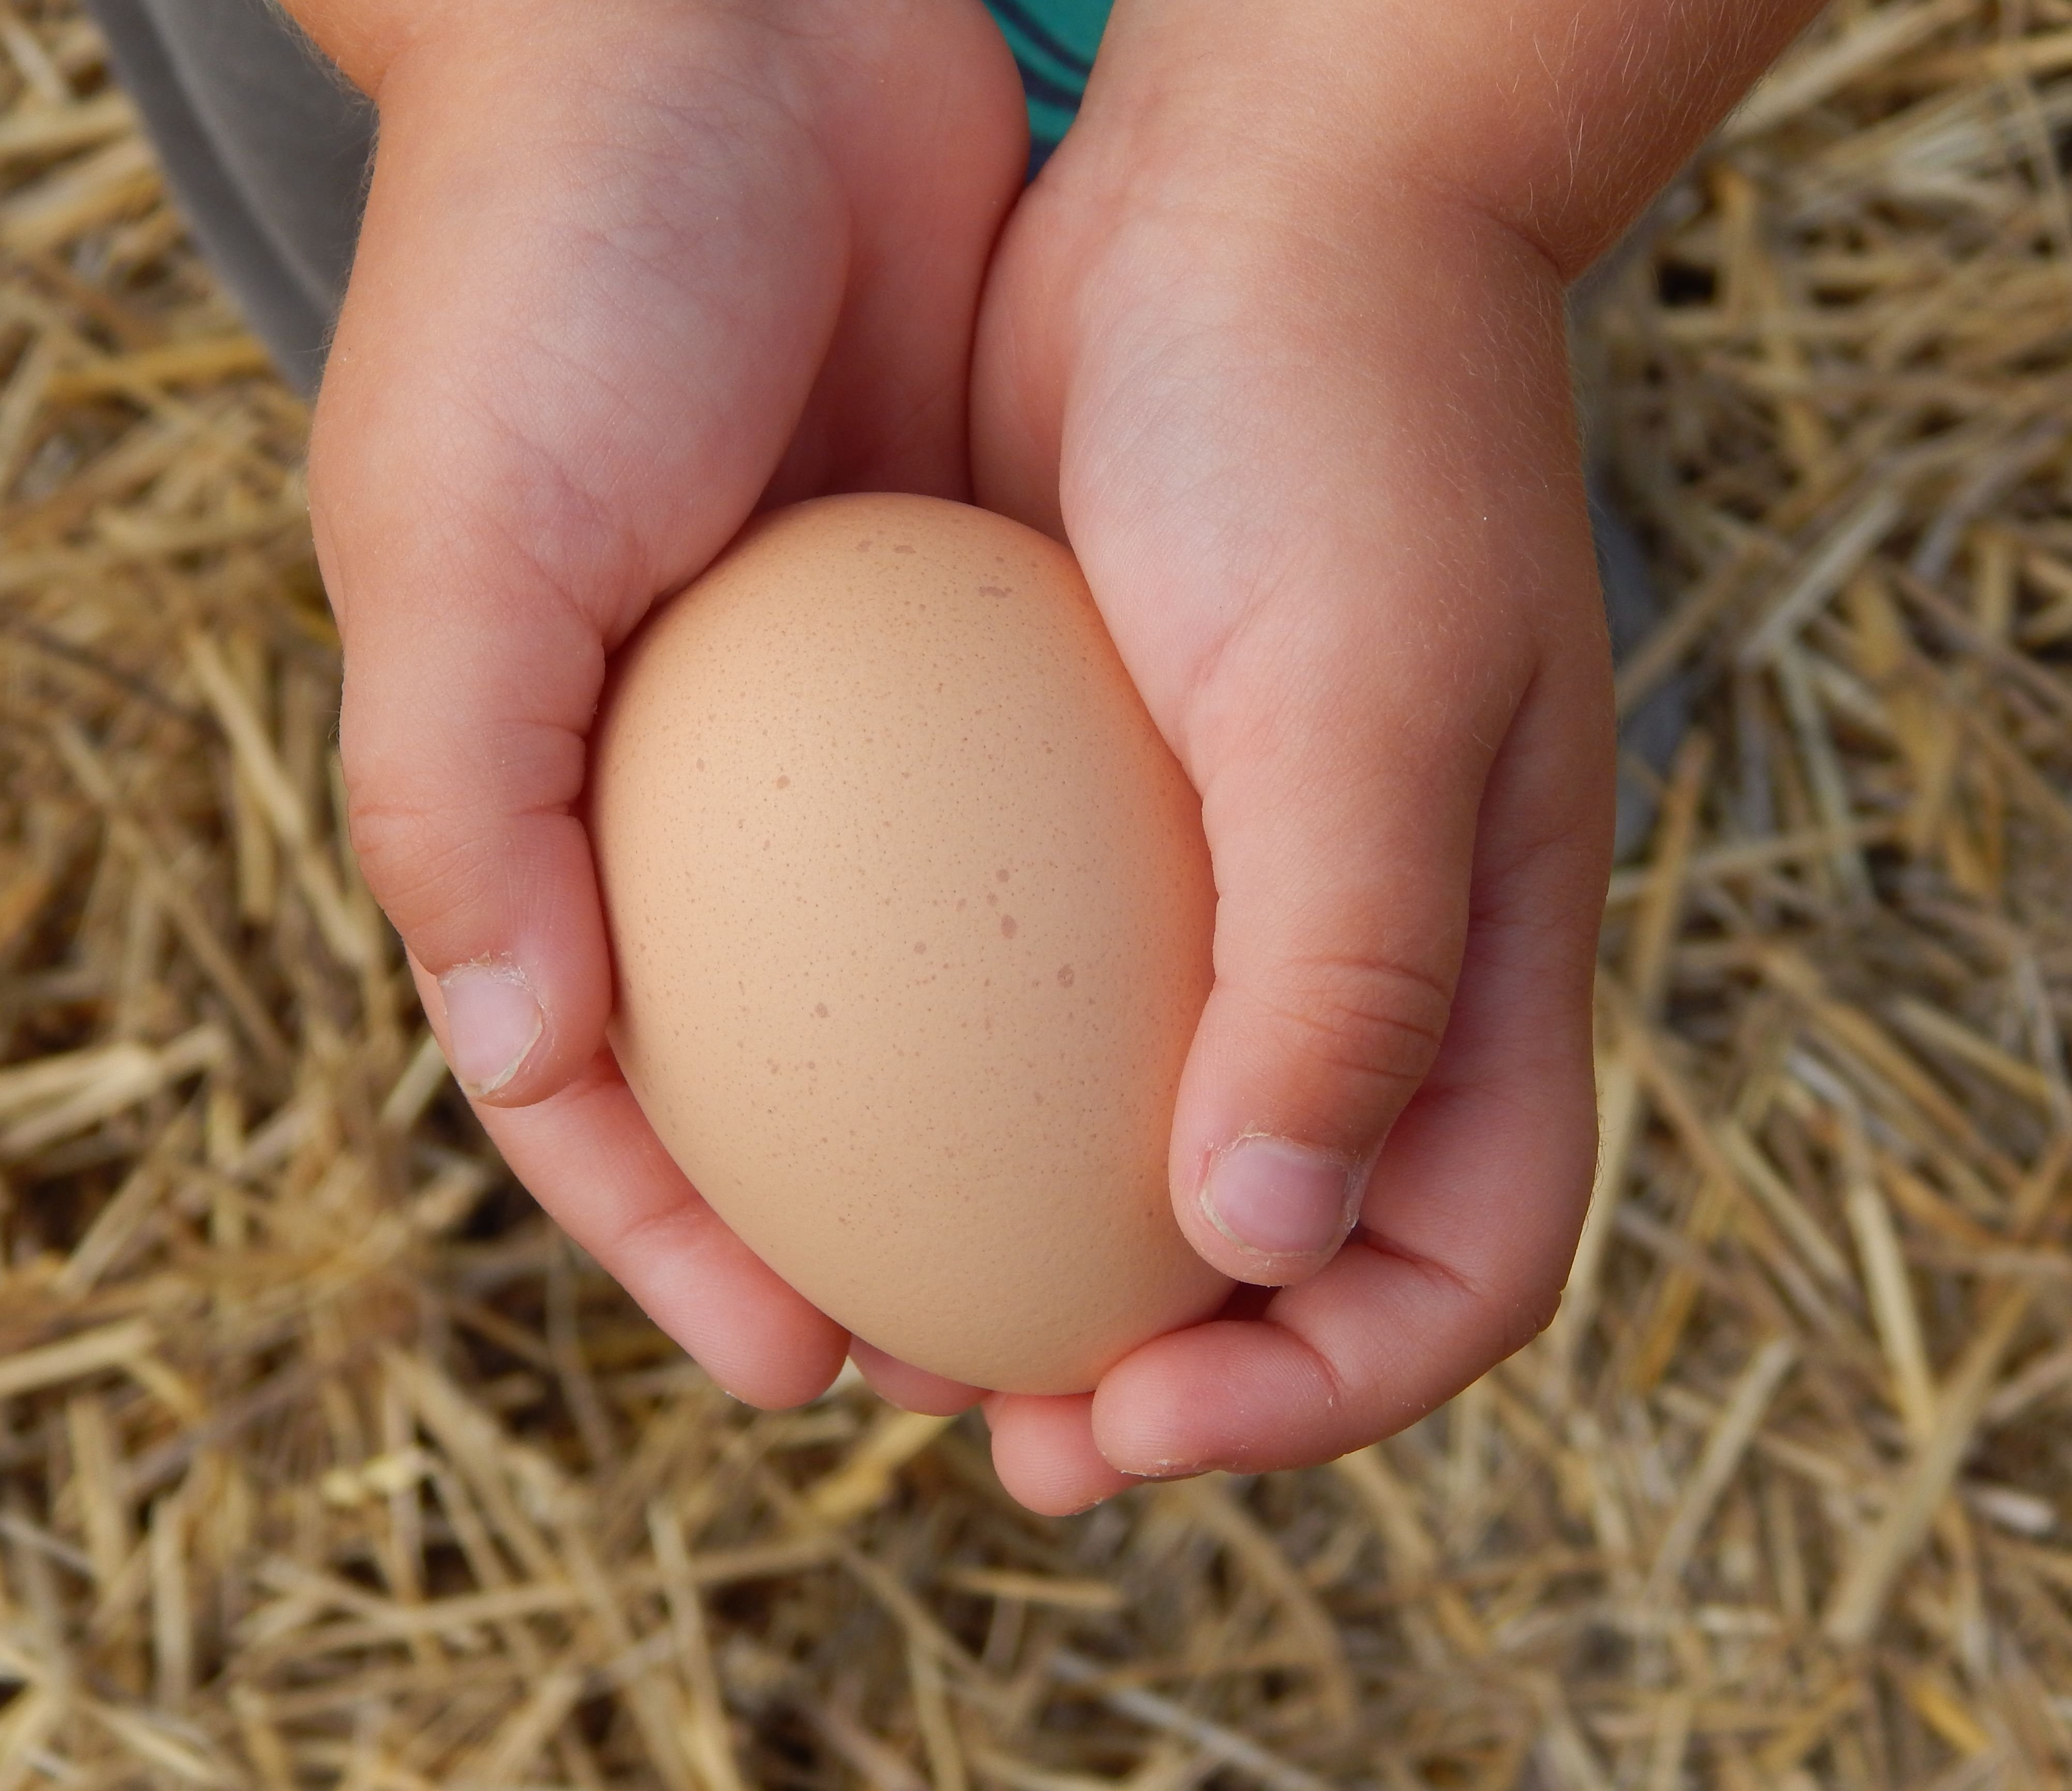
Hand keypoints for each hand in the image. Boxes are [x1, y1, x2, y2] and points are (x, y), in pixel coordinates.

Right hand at [294, 0, 1027, 1405]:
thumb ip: (459, 798)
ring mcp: (829, 721)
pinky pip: (1015, 843)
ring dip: (981, 1136)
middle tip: (979, 1367)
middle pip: (761, 1076)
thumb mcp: (456, 533)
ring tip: (1093, 1259)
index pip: (584, 1087)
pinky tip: (1159, 1042)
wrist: (722, 26)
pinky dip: (1062, 958)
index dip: (675, 1247)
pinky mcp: (957, 638)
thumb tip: (527, 1059)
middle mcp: (671, 782)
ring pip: (903, 992)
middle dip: (847, 1236)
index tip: (805, 1366)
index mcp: (518, 788)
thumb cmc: (548, 275)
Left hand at [954, 8, 1711, 1512]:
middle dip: (1158, 1377)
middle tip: (982, 1417)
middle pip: (1283, 1251)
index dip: (1316, 1392)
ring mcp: (1217, 891)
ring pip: (1134, 1150)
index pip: (1452, 1264)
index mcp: (1482, 965)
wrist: (1245, 210)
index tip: (1124, 1421)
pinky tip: (806, 1102)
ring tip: (871, 1310)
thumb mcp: (1361, 688)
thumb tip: (1257, 1236)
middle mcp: (1356, 955)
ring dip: (1021, 1257)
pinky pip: (1021, 1006)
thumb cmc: (1341, 424)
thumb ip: (1344, 969)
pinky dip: (939, 1089)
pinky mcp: (1087, 813)